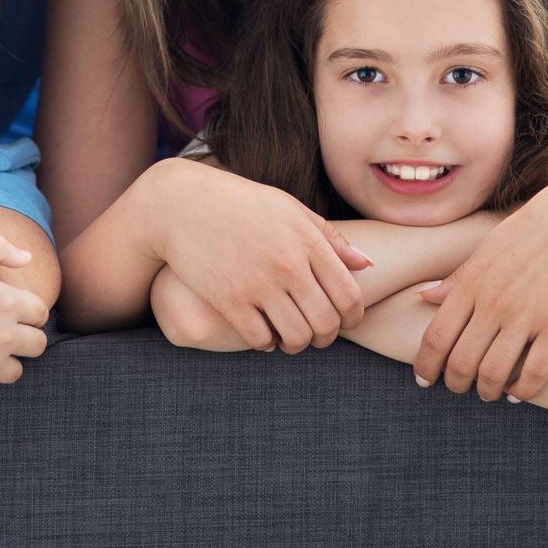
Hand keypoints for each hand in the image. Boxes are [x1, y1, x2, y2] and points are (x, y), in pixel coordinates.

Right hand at [144, 158, 373, 353]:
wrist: (180, 203)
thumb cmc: (239, 203)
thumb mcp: (287, 208)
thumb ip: (328, 236)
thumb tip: (367, 264)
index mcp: (308, 240)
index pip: (350, 296)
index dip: (352, 318)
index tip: (342, 321)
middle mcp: (288, 264)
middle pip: (327, 323)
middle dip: (325, 337)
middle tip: (316, 334)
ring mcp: (258, 283)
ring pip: (297, 338)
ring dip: (297, 345)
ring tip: (290, 338)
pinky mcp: (229, 300)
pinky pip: (261, 340)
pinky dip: (266, 344)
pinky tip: (262, 334)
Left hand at [413, 166, 547, 401]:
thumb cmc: (533, 229)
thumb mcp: (488, 248)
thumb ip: (457, 277)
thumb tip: (423, 298)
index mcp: (472, 282)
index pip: (436, 337)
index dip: (426, 365)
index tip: (424, 380)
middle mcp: (494, 302)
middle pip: (461, 361)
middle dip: (454, 382)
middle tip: (456, 388)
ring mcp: (527, 315)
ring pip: (494, 373)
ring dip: (486, 390)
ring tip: (488, 392)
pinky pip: (535, 373)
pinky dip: (523, 390)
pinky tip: (519, 393)